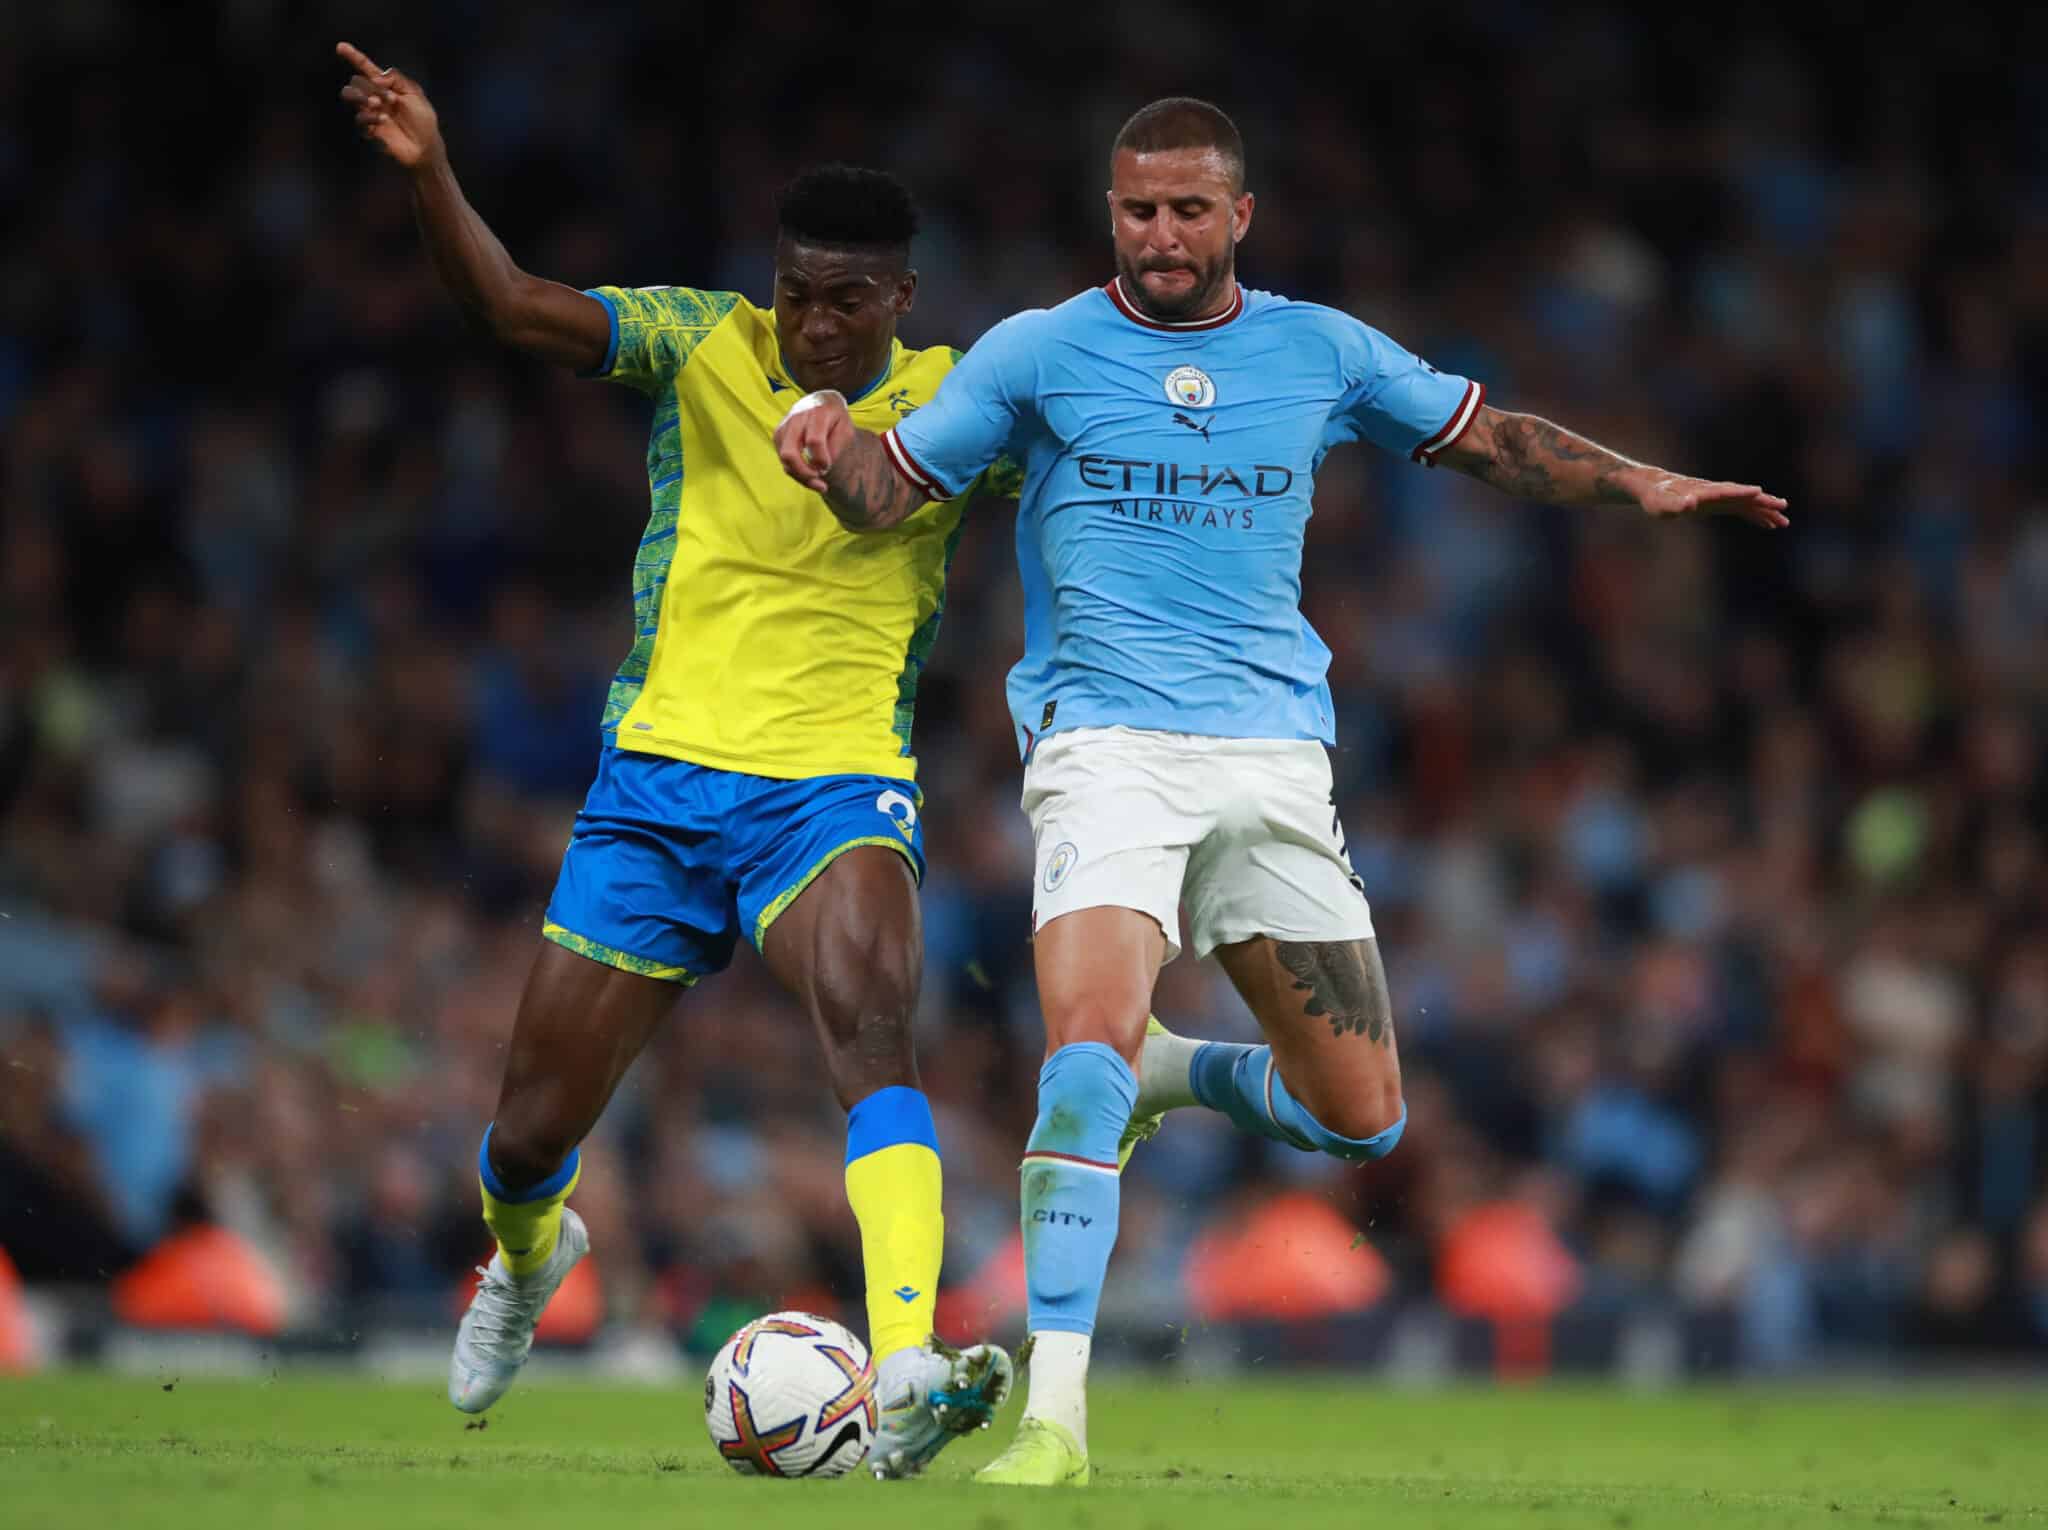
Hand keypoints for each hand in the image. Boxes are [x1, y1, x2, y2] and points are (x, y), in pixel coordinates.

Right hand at [335, 41, 441, 170]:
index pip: (366, 68)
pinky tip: (383, 121)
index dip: (353, 56)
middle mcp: (374, 96)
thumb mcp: (415, 94)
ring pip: (349, 94)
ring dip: (362, 96)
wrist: (425, 146)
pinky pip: (359, 117)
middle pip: (356, 81)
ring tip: (378, 105)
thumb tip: (377, 76)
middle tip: (390, 98)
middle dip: (370, 86)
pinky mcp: (368, 129)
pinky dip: (370, 117)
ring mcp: (369, 112)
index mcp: (385, 85)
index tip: (340, 46)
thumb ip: (397, 78)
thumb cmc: (423, 120)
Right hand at [774, 391, 853, 492]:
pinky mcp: (778, 436)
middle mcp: (796, 418)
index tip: (828, 466)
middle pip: (790, 453)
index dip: (821, 459)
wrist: (819, 402)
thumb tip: (821, 467)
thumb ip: (836, 446)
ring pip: (785, 460)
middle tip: (821, 483)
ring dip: (802, 477)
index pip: (814, 441)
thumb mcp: (845, 428)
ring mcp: (784, 427)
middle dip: (805, 473)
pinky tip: (811, 475)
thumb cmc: (835, 418)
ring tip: (819, 484)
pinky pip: (784, 461)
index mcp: (817, 412)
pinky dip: (797, 473)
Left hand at [1634, 473, 1789, 529]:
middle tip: (1783, 506)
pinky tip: (1768, 524)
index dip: (1740, 492)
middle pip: (1742, 496)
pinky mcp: (1718, 504)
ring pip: (1746, 503)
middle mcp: (1715, 492)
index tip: (1758, 492)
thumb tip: (1689, 503)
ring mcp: (1719, 497)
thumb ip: (1674, 504)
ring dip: (1764, 511)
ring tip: (1784, 522)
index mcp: (1703, 491)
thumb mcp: (1661, 504)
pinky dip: (1755, 515)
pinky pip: (1741, 509)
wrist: (1654, 488)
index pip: (1725, 491)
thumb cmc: (1655, 498)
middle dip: (1762, 501)